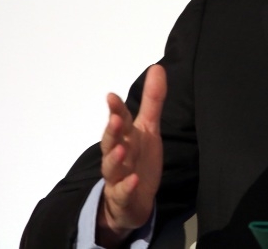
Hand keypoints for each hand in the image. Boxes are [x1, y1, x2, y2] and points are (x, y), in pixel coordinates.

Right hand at [96, 65, 166, 245]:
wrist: (132, 200)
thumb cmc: (138, 159)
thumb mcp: (149, 129)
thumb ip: (152, 101)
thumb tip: (157, 67)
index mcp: (125, 137)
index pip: (119, 120)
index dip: (116, 109)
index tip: (111, 96)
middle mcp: (118, 155)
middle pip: (110, 142)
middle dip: (111, 131)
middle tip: (114, 119)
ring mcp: (118, 177)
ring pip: (111, 167)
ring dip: (114, 159)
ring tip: (121, 150)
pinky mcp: (123, 197)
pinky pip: (123, 193)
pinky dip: (127, 187)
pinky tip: (133, 181)